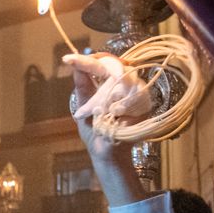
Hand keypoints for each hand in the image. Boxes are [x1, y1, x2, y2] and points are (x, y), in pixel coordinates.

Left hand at [65, 53, 149, 206]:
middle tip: (89, 112)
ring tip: (105, 118)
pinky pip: (133, 98)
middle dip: (100, 94)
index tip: (68, 60)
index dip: (84, 61)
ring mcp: (137, 91)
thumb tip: (75, 67)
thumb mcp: (83, 108)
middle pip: (114, 71)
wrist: (106, 153)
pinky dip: (122, 109)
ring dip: (109, 103)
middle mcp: (125, 81)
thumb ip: (82, 88)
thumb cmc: (94, 129)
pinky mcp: (146, 104)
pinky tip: (117, 118)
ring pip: (124, 85)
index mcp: (108, 80)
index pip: (99, 64)